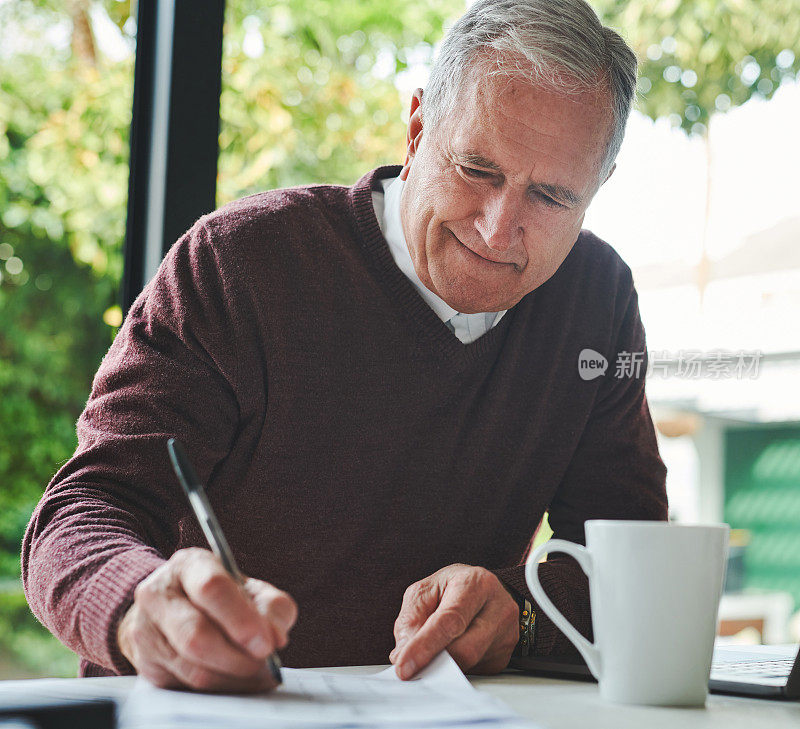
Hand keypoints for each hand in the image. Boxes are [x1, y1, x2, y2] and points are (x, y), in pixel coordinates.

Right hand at [117, 547, 296, 691]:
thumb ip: (272, 606)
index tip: (267, 643)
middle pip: (197, 634)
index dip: (241, 619)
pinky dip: (222, 687)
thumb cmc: (221, 597)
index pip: (211, 588)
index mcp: (189, 565)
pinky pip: (188, 686)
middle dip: (238, 656)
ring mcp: (147, 630)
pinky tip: (238, 679)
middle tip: (264, 661)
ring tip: (257, 672)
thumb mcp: (250, 589)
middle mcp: (159, 593)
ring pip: (194, 667)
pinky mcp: (146, 664)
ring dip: (233, 676)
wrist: (175, 608)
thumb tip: (276, 636)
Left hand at [389, 564, 518, 678]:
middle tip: (410, 667)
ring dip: (443, 666)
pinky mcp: (505, 655)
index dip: (425, 646)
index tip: (404, 666)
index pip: (450, 620)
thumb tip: (402, 655)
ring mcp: (506, 634)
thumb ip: (410, 619)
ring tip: (431, 652)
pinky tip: (451, 651)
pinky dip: (455, 668)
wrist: (483, 590)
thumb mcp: (424, 591)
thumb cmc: (452, 588)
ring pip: (469, 664)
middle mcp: (498, 607)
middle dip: (433, 661)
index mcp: (476, 583)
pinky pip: (474, 672)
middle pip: (464, 649)